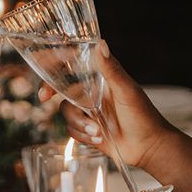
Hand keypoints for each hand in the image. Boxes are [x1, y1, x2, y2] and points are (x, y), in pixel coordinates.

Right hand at [39, 41, 173, 167]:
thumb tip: (100, 43)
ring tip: (98, 132)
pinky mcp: (88, 130)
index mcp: (101, 79)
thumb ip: (111, 69)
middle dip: (51, 92)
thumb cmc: (143, 116)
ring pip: (67, 113)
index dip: (57, 64)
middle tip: (44, 97)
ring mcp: (89, 113)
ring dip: (79, 124)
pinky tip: (99, 139)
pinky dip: (83, 136)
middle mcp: (92, 94)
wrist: (148, 148)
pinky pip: (72, 131)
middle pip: (62, 89)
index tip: (45, 64)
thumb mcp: (127, 91)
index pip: (74, 66)